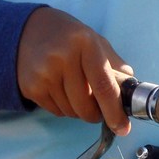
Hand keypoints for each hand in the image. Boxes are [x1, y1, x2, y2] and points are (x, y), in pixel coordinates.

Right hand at [17, 7, 132, 133]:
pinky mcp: (31, 86)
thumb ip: (115, 66)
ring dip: (79, 110)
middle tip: (98, 107)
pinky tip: (60, 90)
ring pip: (71, 112)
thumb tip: (130, 93)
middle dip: (96, 114)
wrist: (28, 30)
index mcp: (85, 44)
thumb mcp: (96, 41)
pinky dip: (64, 108)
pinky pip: (56, 112)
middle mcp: (62, 58)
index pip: (104, 86)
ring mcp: (44, 73)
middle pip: (86, 106)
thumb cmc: (69, 37)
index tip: (122, 128)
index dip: (114, 111)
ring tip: (76, 91)